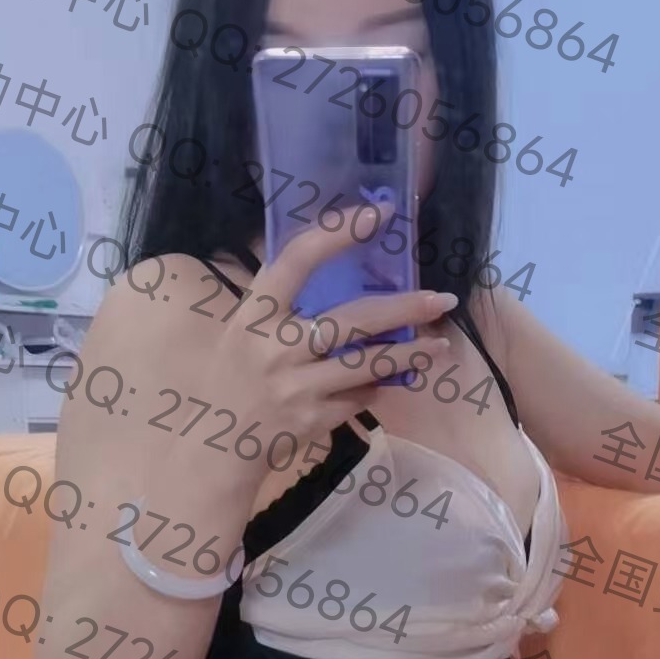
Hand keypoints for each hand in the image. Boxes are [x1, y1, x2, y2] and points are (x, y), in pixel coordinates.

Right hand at [200, 206, 455, 452]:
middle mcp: (276, 348)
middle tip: (442, 298)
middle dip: (404, 308)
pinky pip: (359, 396)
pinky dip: (378, 385)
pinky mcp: (314, 419)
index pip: (298, 260)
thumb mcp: (243, 330)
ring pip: (368, 364)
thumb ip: (279, 298)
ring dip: (410, 354)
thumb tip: (331, 254)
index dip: (338, 232)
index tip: (378, 213)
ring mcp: (297, 386)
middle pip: (353, 319)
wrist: (217, 445)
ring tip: (440, 345)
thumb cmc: (234, 377)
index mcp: (255, 314)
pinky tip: (395, 378)